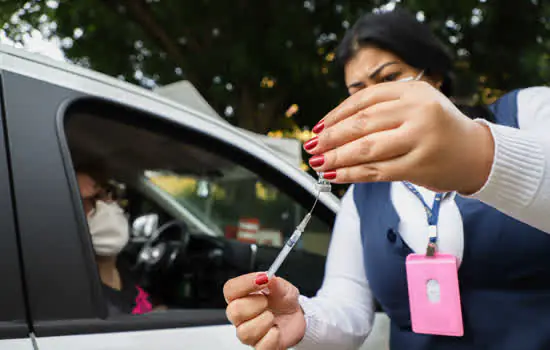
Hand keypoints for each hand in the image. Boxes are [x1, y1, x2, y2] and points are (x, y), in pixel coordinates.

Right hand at [224, 272, 305, 349]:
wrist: (298, 317)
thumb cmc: (284, 301)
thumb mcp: (284, 288)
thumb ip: (276, 283)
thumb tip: (269, 277)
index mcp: (242, 297)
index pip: (230, 289)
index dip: (244, 283)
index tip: (262, 278)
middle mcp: (242, 316)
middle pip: (233, 311)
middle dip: (254, 305)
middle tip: (267, 301)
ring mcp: (249, 332)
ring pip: (244, 332)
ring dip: (263, 322)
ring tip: (272, 317)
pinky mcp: (260, 346)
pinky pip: (259, 347)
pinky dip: (271, 338)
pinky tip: (276, 330)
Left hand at [305, 80, 493, 193]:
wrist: (477, 154)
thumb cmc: (438, 129)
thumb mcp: (417, 105)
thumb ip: (383, 110)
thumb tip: (334, 127)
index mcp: (413, 91)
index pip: (364, 100)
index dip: (336, 114)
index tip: (318, 127)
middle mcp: (417, 111)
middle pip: (362, 123)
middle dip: (330, 137)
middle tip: (311, 146)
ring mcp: (419, 138)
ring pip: (366, 148)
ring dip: (336, 157)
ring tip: (318, 162)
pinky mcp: (419, 165)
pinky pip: (376, 171)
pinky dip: (351, 174)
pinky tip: (335, 175)